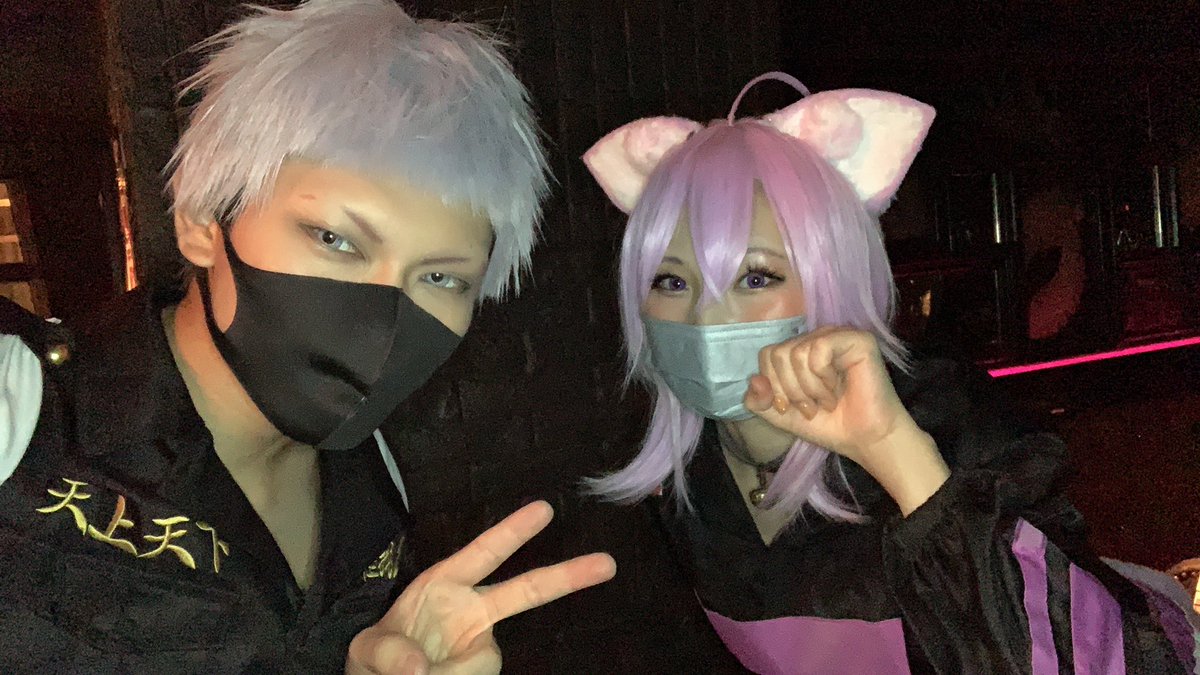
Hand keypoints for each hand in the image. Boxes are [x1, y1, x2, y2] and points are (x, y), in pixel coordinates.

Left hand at [346, 501, 615, 674]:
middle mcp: (472, 613)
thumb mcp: (367, 652)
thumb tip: (421, 668)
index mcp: (444, 586)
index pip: (484, 553)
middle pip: (526, 591)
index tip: (545, 508)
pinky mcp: (482, 670)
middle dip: (568, 577)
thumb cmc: (373, 663)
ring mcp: (482, 646)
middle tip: (609, 563)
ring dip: (452, 672)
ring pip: (484, 661)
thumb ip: (388, 653)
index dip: (513, 531)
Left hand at [743, 327, 947, 513]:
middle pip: (778, 353)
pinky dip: (823, 377)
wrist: (865, 440)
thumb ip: (759, 401)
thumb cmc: (829, 424)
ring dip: (809, 388)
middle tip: (812, 407)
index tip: (791, 408)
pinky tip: (838, 389)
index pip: (767, 354)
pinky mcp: (858, 339)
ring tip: (827, 400)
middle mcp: (818, 338)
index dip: (773, 386)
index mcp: (800, 349)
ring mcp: (838, 335)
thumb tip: (754, 380)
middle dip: (791, 390)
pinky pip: (820, 349)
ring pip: (796, 352)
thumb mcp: (782, 416)